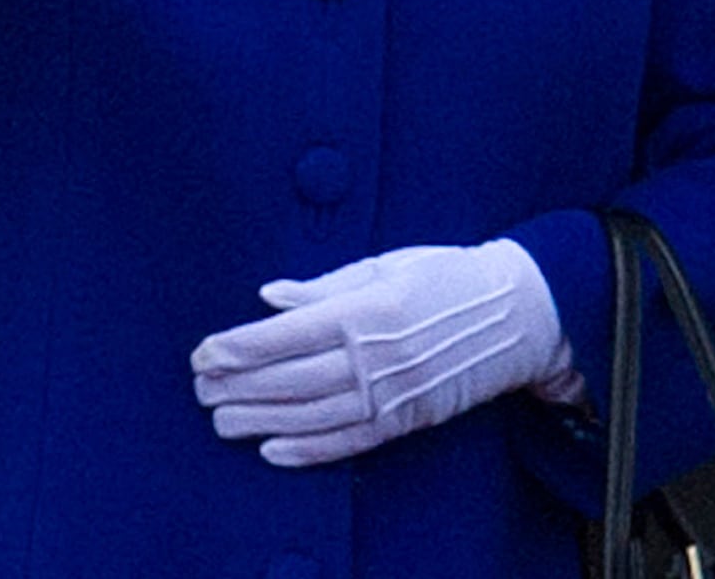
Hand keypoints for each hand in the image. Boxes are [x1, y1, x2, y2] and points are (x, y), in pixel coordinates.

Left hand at [189, 240, 569, 467]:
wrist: (516, 314)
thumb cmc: (446, 277)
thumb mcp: (385, 264)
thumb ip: (324, 285)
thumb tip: (269, 296)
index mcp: (366, 310)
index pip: (286, 335)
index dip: (239, 347)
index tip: (204, 352)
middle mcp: (376, 356)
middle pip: (291, 379)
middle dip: (238, 386)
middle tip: (199, 390)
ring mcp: (392, 393)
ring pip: (312, 415)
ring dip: (260, 421)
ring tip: (221, 422)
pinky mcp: (406, 419)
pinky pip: (349, 441)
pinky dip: (308, 449)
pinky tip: (272, 450)